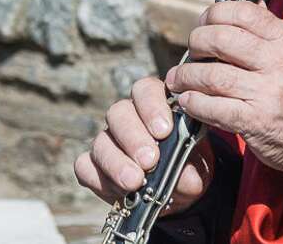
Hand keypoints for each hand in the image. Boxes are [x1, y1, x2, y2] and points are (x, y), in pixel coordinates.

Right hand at [73, 76, 212, 214]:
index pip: (145, 90)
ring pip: (101, 141)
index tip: (164, 130)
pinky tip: (120, 191)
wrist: (180, 192)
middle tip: (150, 160)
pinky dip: (100, 179)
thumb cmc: (189, 167)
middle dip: (133, 137)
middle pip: (118, 113)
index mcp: (155, 105)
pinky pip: (85, 167)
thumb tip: (185, 176)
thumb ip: (191, 167)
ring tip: (135, 182)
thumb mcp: (198, 165)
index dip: (151, 106)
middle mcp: (128, 118)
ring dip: (117, 162)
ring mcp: (108, 141)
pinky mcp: (94, 166)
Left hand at [166, 0, 282, 172]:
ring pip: (211, 74)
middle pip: (219, 39)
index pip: (242, 13)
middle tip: (191, 53)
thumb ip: (271, 33)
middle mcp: (276, 62)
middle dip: (195, 44)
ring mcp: (266, 92)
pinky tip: (188, 101)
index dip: (213, 14)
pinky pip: (213, 107)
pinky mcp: (255, 120)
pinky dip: (194, 103)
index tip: (203, 24)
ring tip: (178, 79)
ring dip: (186, 76)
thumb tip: (249, 6)